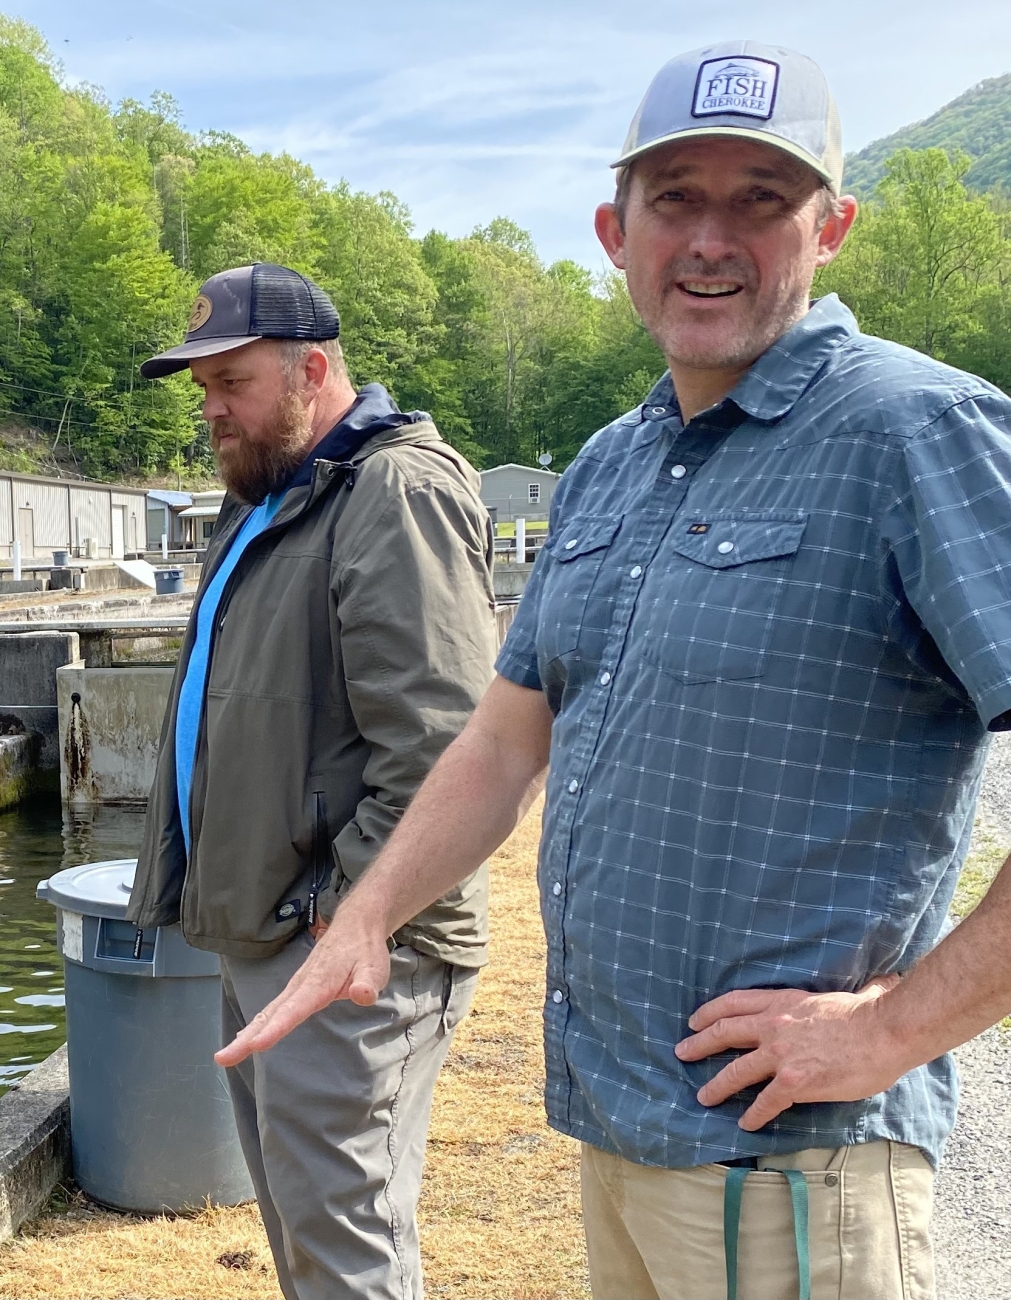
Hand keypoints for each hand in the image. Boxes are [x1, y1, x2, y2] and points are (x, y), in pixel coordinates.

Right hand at [215, 904, 390, 1066]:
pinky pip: (274, 1008)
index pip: (294, 1010)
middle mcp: (301, 984)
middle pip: (270, 1014)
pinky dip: (258, 1023)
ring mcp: (297, 985)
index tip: (256, 1046)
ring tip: (226, 1055)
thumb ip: (368, 983)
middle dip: (247, 1037)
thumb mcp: (374, 967)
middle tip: (222, 1058)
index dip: (275, 1029)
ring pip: (268, 1011)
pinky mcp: (298, 987)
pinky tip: (247, 1037)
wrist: (356, 924)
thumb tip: (363, 995)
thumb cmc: (365, 950)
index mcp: (318, 984)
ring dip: (247, 1033)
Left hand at [673, 976, 905, 1130]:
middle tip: (682, 1053)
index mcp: (781, 1002)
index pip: (733, 1003)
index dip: (710, 1012)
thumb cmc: (865, 1014)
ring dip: (716, 1085)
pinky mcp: (794, 1082)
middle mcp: (773, 1025)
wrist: (883, 1032)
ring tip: (703, 1096)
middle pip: (725, 1033)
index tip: (695, 1021)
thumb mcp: (825, 998)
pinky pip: (765, 1102)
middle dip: (699, 1045)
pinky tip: (746, 1123)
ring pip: (736, 1071)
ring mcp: (781, 1054)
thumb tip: (848, 988)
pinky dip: (753, 1114)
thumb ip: (814, 1002)